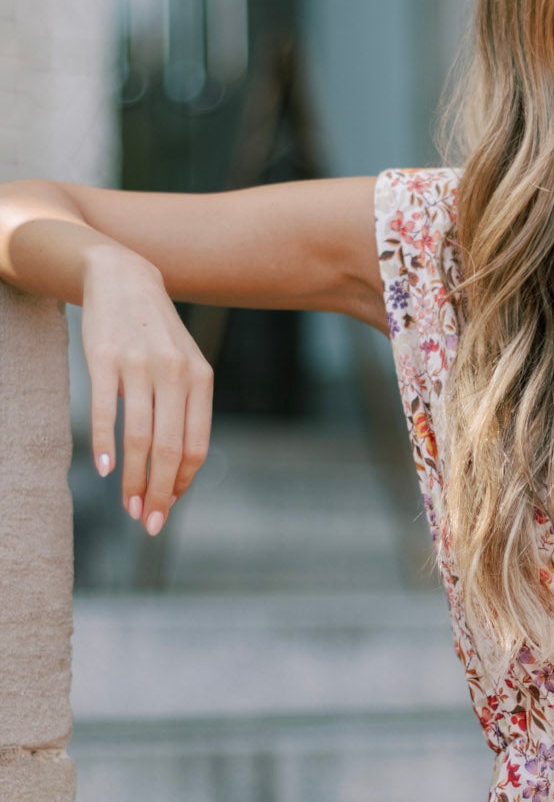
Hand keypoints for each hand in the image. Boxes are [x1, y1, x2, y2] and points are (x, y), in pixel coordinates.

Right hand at [81, 243, 213, 533]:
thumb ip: (186, 412)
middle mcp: (175, 374)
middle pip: (170, 450)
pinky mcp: (106, 358)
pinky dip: (104, 444)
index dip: (183, 484)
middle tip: (149, 523)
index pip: (196, 447)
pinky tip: (104, 470)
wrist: (124, 278)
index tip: (168, 508)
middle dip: (161, 493)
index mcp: (201, 380)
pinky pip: (106, 412)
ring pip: (141, 438)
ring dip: (134, 480)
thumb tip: (178, 472)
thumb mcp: (184, 366)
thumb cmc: (156, 335)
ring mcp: (140, 366)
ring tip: (128, 506)